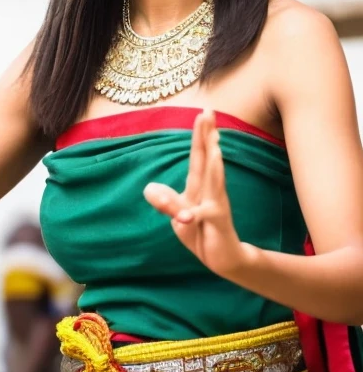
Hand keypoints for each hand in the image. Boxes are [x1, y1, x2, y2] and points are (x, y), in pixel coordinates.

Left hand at [144, 110, 247, 277]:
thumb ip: (166, 201)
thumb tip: (149, 188)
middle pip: (208, 159)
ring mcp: (215, 205)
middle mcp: (210, 190)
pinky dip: (192, 214)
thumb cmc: (200, 232)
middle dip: (208, 136)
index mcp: (199, 185)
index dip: (201, 134)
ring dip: (213, 164)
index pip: (199, 155)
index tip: (204, 112)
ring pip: (212, 182)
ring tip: (215, 146)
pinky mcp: (216, 224)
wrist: (223, 259)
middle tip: (210, 113)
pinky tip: (185, 214)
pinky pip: (202, 217)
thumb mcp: (178, 215)